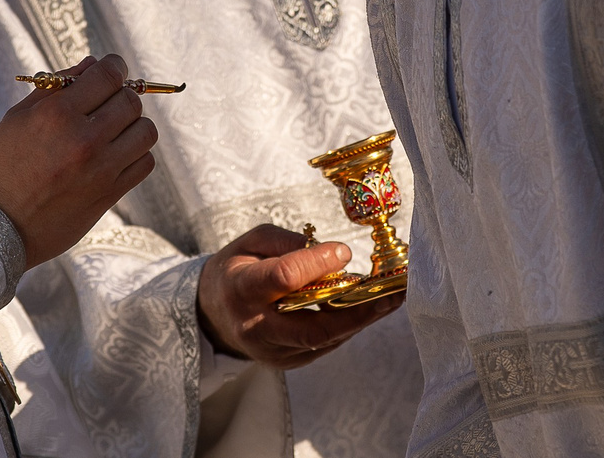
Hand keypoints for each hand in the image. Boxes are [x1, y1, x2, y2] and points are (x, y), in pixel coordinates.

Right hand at [0, 55, 157, 267]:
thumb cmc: (1, 166)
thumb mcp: (18, 118)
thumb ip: (56, 87)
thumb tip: (92, 64)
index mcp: (56, 114)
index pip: (108, 75)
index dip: (115, 67)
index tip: (113, 70)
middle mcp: (83, 139)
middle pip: (130, 101)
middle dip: (122, 95)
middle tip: (109, 102)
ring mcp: (100, 169)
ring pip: (145, 131)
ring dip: (134, 125)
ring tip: (115, 130)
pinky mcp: (109, 194)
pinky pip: (145, 163)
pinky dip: (137, 154)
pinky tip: (117, 154)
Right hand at [197, 224, 402, 367]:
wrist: (214, 312)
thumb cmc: (238, 268)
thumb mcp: (253, 241)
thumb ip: (288, 243)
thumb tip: (333, 254)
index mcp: (241, 287)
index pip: (283, 278)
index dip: (317, 264)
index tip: (343, 251)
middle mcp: (254, 326)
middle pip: (311, 325)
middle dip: (354, 310)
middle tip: (388, 292)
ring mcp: (270, 350)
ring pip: (322, 339)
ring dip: (359, 319)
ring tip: (390, 299)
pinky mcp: (284, 362)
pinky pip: (322, 345)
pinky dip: (346, 327)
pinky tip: (367, 310)